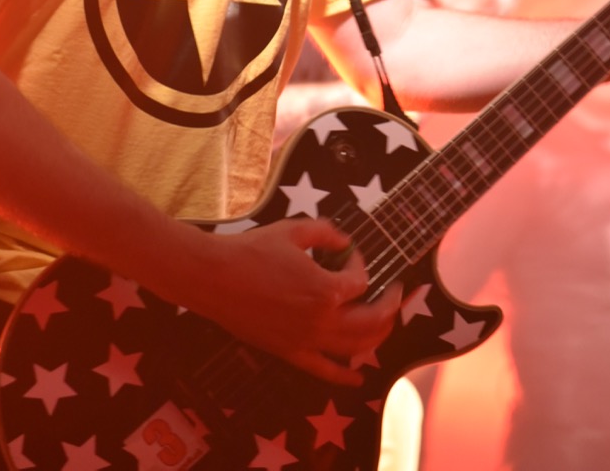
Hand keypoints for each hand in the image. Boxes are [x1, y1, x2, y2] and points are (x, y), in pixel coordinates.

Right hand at [202, 217, 402, 384]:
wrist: (214, 277)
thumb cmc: (252, 250)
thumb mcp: (293, 231)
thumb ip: (326, 232)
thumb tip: (344, 241)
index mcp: (325, 290)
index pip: (360, 280)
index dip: (359, 262)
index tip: (348, 251)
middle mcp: (321, 321)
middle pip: (372, 322)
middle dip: (390, 306)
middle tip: (396, 291)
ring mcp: (306, 341)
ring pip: (355, 348)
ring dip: (378, 336)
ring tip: (387, 322)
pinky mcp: (289, 353)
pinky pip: (324, 371)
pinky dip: (345, 377)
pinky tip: (359, 378)